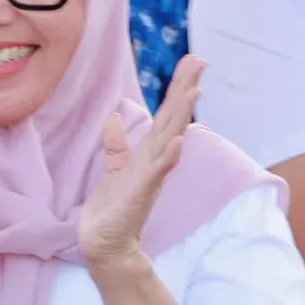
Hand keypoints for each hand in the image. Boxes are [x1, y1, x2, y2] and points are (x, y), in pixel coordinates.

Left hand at [78, 57, 201, 273]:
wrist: (104, 244)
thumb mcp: (113, 168)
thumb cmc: (113, 209)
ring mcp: (150, 178)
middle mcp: (155, 161)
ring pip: (170, 141)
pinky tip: (178, 142)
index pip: (167, 114)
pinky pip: (156, 173)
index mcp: (149, 152)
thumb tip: (114, 118)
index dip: (179, 87)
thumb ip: (117, 144)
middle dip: (186, 90)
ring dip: (182, 118)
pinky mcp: (140, 195)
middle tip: (200, 62)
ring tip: (194, 93)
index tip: (193, 61)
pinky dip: (168, 158)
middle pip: (174, 119)